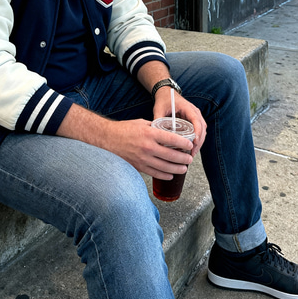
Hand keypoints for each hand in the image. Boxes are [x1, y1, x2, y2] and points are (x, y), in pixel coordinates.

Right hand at [57, 106, 193, 179]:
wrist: (107, 139)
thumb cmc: (124, 129)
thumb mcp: (142, 123)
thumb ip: (155, 128)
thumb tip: (168, 131)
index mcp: (149, 133)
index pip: (171, 139)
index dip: (183, 143)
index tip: (190, 145)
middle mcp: (147, 147)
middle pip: (171, 155)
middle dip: (183, 158)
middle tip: (190, 159)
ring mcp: (142, 158)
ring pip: (164, 167)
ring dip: (177, 168)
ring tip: (184, 168)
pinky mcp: (138, 166)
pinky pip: (154, 173)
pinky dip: (164, 175)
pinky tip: (171, 175)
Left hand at [152, 92, 206, 153]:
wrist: (167, 93)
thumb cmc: (164, 100)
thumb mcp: (159, 108)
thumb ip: (158, 119)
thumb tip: (156, 134)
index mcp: (187, 107)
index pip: (196, 120)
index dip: (197, 132)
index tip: (194, 142)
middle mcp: (194, 112)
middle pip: (202, 128)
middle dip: (199, 141)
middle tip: (192, 153)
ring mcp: (195, 116)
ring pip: (203, 131)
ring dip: (199, 142)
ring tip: (191, 154)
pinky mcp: (193, 121)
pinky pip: (199, 131)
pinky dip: (197, 140)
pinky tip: (191, 148)